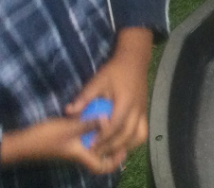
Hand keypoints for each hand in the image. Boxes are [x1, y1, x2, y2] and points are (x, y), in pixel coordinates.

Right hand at [0, 117, 124, 173]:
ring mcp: (72, 150)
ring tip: (112, 124)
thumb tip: (108, 119)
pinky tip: (94, 119)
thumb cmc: (44, 137)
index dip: (115, 162)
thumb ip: (88, 124)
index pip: (102, 167)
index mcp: (81, 155)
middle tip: (122, 134)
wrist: (21, 143)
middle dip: (112, 148)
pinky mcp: (66, 143)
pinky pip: (84, 141)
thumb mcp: (68, 128)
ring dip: (102, 139)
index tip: (124, 150)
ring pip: (93, 148)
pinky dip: (91, 133)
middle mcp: (78, 155)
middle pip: (100, 158)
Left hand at [65, 28, 152, 157]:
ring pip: (138, 137)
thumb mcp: (97, 81)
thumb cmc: (114, 71)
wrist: (134, 61)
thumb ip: (84, 97)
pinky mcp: (144, 113)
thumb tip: (68, 112)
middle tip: (95, 152)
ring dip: (125, 147)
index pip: (115, 125)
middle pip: (127, 135)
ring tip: (109, 151)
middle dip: (111, 146)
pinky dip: (133, 142)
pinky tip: (121, 144)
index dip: (103, 137)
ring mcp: (143, 112)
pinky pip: (142, 132)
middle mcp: (137, 110)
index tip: (89, 145)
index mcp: (126, 102)